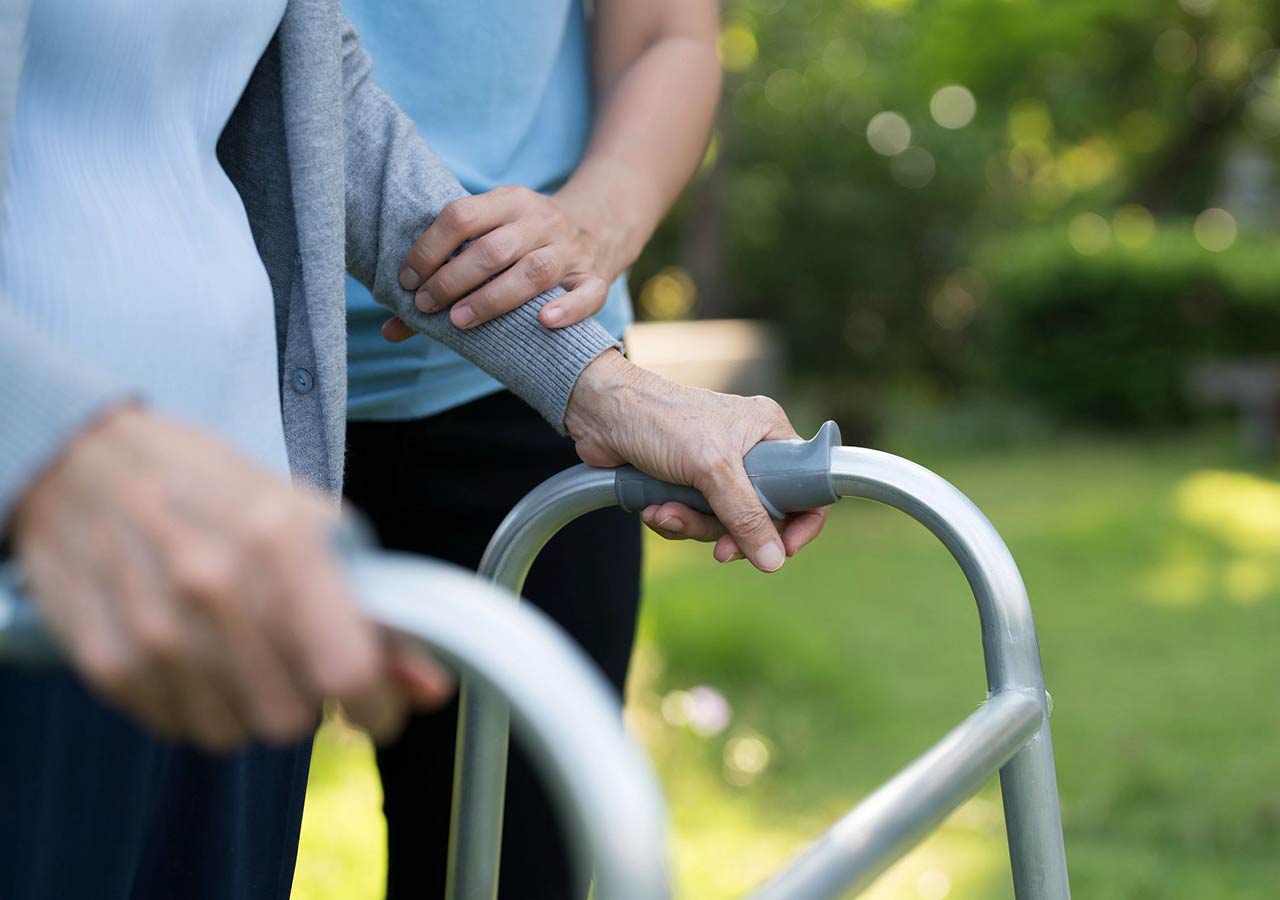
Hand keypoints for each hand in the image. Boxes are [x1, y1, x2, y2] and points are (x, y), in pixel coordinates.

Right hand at [11, 407, 451, 751]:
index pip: (348, 671)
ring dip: (249, 706)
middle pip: (292, 717)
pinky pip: (178, 727)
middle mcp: (216, 588)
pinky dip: (196, 704)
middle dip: (308, 700)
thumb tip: (431, 689)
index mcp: (281, 541)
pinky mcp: (107, 662)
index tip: (382, 709)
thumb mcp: (310, 523)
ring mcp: (154, 629)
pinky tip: (191, 653)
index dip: (379, 706)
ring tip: (239, 649)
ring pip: (234, 734)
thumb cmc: (214, 488)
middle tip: (296, 659)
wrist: (84, 464)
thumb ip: (377, 609)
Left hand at [384, 185, 609, 341]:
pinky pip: (588, 293)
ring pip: (534, 270)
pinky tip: (543, 321)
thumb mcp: (489, 236)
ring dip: (492, 298)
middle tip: (425, 305)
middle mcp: (541, 221)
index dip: (429, 250)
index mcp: (509, 201)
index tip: (407, 281)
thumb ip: (443, 274)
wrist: (598, 226)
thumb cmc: (523, 241)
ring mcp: (570, 250)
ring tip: (459, 321)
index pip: (461, 216)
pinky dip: (567, 308)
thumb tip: (389, 329)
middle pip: (494, 249)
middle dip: (453, 279)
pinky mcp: (594, 278)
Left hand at [564, 352, 828, 571]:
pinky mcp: (687, 483)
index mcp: (768, 432)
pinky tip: (653, 507)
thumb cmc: (660, 419)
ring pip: (724, 522)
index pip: (807, 485)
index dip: (799, 523)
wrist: (600, 412)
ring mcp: (717, 468)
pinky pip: (695, 519)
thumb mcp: (711, 468)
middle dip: (730, 532)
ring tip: (665, 511)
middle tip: (717, 549)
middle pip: (762, 514)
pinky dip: (674, 520)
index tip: (782, 551)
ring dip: (692, 525)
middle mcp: (749, 450)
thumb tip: (774, 560)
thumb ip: (745, 515)